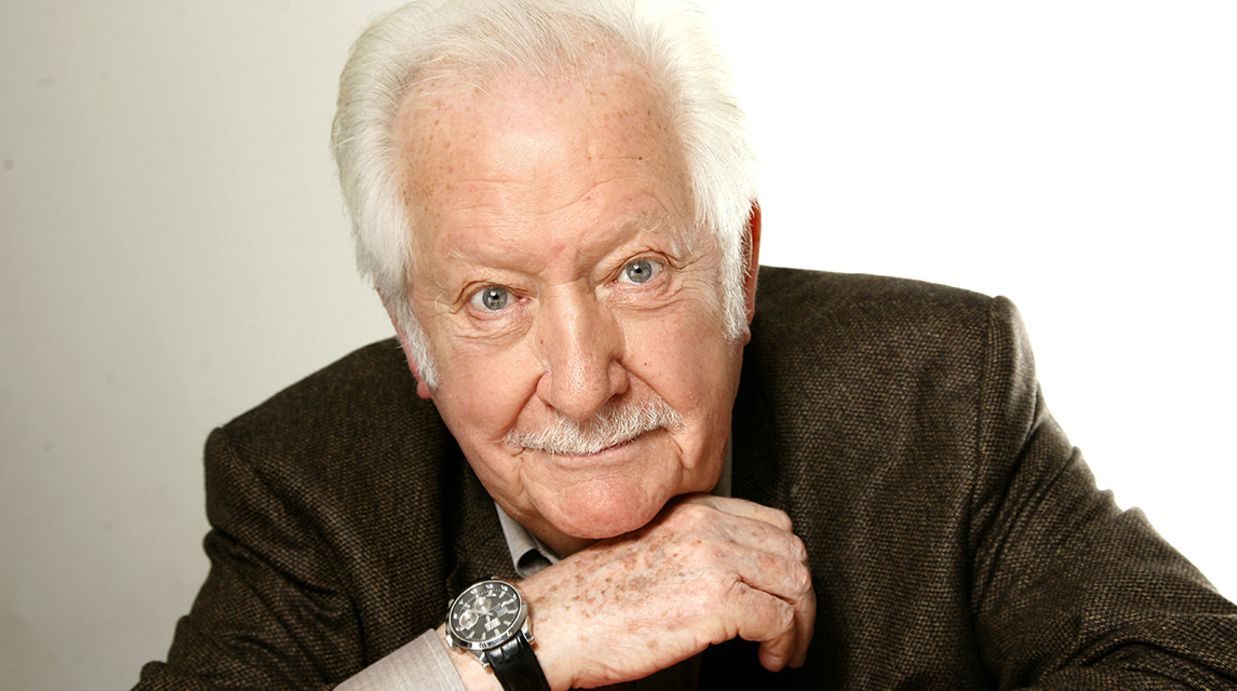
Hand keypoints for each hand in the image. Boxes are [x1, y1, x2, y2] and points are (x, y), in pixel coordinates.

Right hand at [519, 494, 814, 688]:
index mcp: (690, 512)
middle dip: (799, 596)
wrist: (553, 624)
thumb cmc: (587, 598)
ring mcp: (713, 561)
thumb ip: (691, 547)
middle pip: (790, 553)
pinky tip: (768, 658)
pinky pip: (779, 619)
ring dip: (797, 624)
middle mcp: (706, 528)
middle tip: (791, 627)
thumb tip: (733, 571)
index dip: (784, 563)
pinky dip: (783, 644)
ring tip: (783, 649)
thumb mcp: (646, 550)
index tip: (780, 592)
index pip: (771, 524)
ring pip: (794, 585)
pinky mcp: (717, 602)